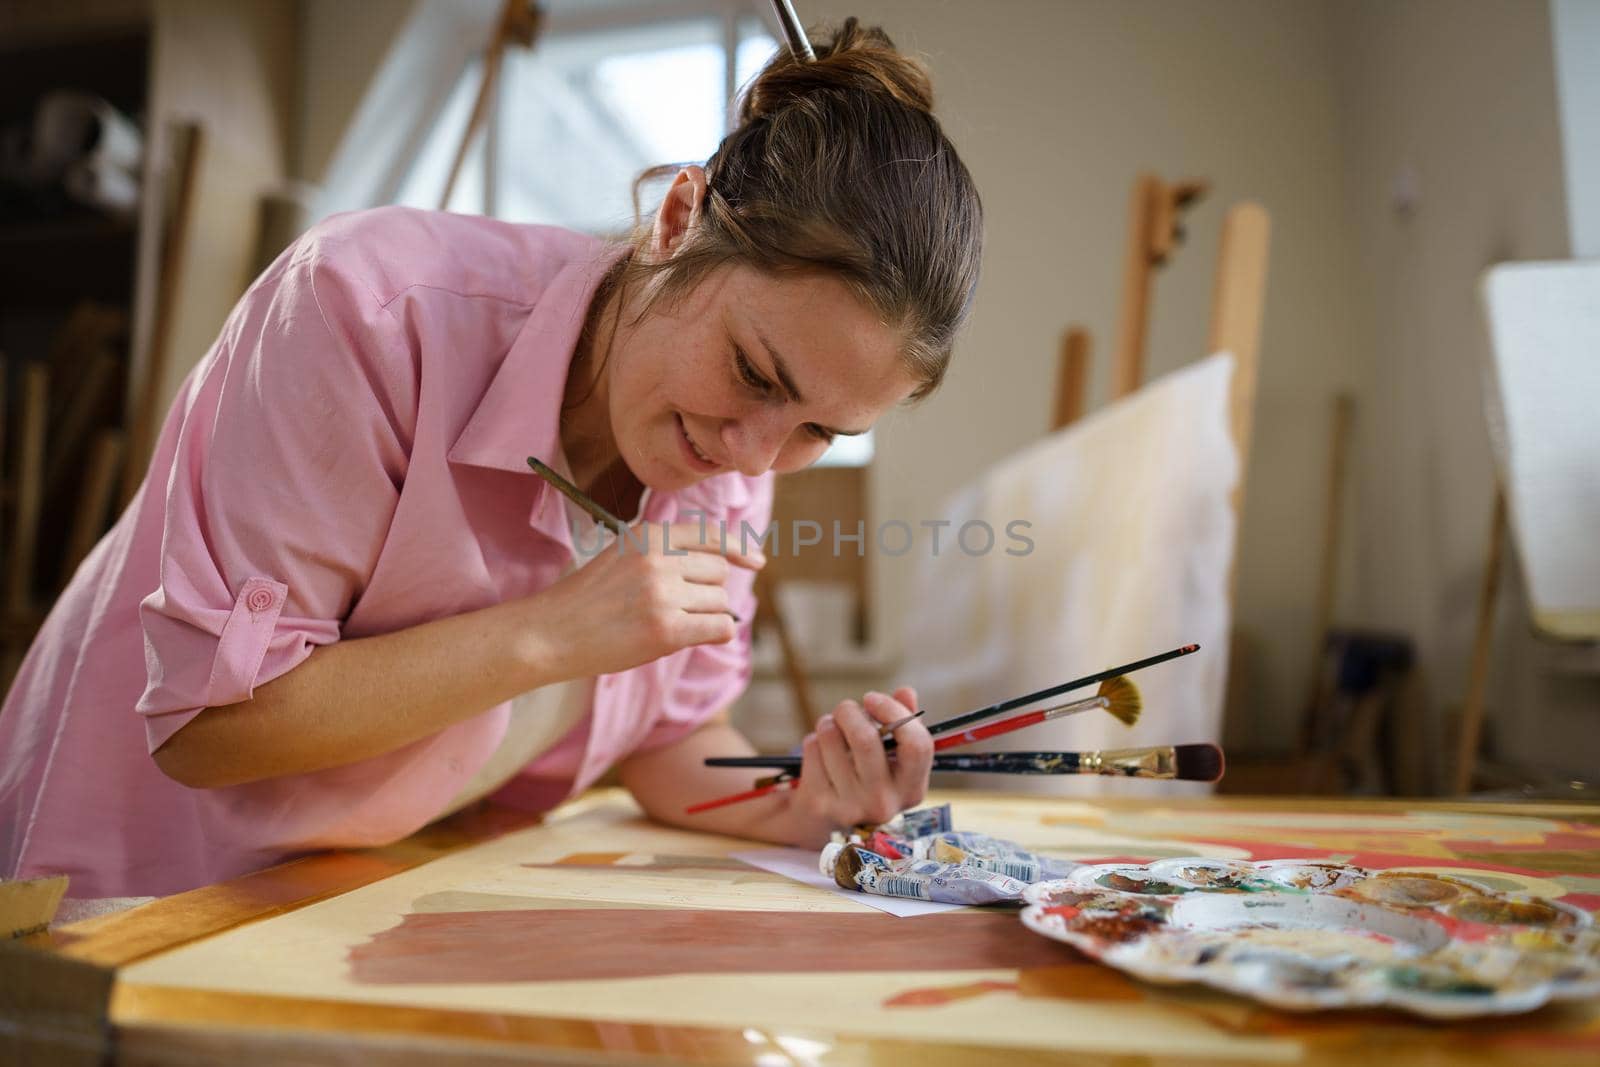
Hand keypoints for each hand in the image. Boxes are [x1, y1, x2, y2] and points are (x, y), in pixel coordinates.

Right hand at [520, 520, 764, 680]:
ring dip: (707, 615)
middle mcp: (658, 560)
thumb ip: (663, 551)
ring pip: (721, 602)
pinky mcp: (665, 631)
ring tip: (670, 623)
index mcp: (649, 536)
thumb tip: (721, 564)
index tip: (756, 561)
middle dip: (708, 591)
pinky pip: (719, 627)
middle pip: (718, 572)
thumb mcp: (622, 553)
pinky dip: (716, 634)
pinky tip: (695, 637)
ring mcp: (662, 595)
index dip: (739, 548)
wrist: (550, 632)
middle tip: (677, 607)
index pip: (710, 535)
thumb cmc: (586, 599)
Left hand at [792, 686, 932, 829]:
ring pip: (832, 737)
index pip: (917, 746)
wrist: (824, 817)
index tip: (872, 698)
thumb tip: (906, 692)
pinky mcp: (820, 804)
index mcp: (911, 789)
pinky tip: (819, 753)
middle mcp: (884, 803)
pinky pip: (812, 749)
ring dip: (828, 722)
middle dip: (850, 711)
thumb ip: (903, 722)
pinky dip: (813, 740)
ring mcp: (851, 806)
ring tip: (831, 730)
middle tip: (845, 709)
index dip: (895, 712)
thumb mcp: (890, 754)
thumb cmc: (864, 774)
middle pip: (866, 739)